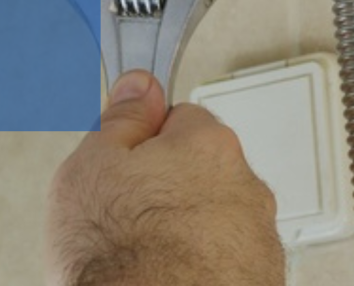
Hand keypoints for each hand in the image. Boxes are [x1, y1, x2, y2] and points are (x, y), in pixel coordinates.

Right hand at [46, 70, 284, 285]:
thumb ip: (121, 119)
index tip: (123, 165)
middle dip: (168, 187)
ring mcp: (259, 239)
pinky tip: (167, 276)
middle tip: (127, 215)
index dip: (142, 142)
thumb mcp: (91, 166)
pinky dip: (202, 266)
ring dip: (187, 229)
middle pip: (200, 170)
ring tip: (145, 255)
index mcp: (208, 145)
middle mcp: (246, 187)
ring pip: (215, 218)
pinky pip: (226, 260)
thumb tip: (139, 87)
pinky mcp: (262, 281)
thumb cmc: (119, 256)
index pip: (178, 117)